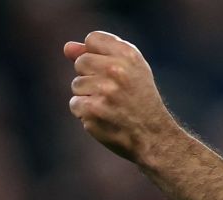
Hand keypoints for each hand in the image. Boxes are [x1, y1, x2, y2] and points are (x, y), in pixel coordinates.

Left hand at [64, 31, 177, 164]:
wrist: (155, 137)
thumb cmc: (141, 102)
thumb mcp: (131, 71)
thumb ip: (100, 55)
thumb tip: (67, 48)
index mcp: (128, 55)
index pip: (93, 40)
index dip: (97, 55)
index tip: (112, 72)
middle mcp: (116, 70)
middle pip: (81, 62)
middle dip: (91, 77)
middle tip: (114, 94)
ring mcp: (104, 90)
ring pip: (77, 84)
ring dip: (89, 97)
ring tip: (111, 108)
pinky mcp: (93, 110)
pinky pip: (75, 104)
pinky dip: (87, 114)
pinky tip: (105, 119)